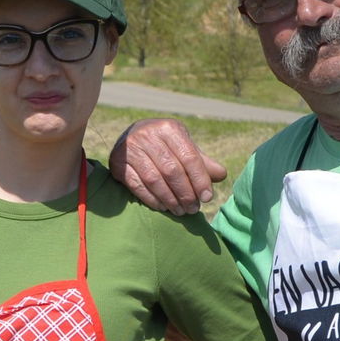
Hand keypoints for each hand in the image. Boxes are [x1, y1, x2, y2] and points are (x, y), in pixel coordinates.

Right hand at [109, 118, 225, 215]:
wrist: (130, 137)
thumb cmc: (164, 145)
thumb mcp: (183, 147)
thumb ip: (201, 162)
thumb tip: (221, 175)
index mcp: (169, 128)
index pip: (189, 157)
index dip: (200, 179)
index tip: (207, 198)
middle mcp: (148, 135)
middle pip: (171, 170)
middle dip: (185, 193)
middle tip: (193, 209)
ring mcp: (130, 148)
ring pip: (154, 179)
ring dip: (170, 199)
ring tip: (180, 211)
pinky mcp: (118, 163)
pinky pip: (137, 186)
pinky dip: (152, 199)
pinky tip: (163, 207)